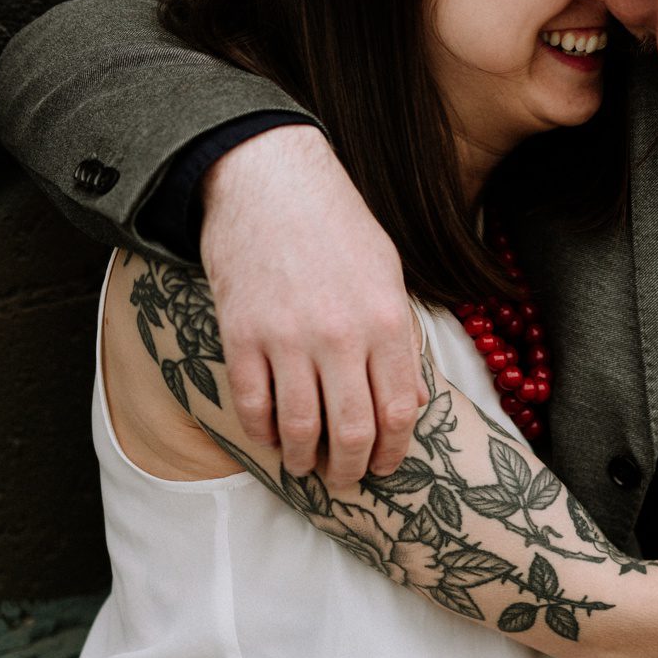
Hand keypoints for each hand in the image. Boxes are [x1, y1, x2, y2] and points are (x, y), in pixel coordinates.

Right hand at [199, 124, 427, 488]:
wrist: (269, 179)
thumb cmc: (336, 227)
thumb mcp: (388, 274)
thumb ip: (402, 339)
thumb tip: (415, 402)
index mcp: (385, 321)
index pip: (399, 411)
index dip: (393, 450)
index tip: (384, 467)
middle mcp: (340, 335)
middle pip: (351, 431)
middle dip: (350, 469)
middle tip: (345, 479)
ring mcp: (287, 337)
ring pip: (299, 427)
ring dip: (304, 460)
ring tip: (305, 466)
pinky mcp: (241, 334)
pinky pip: (252, 404)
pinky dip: (261, 433)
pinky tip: (269, 438)